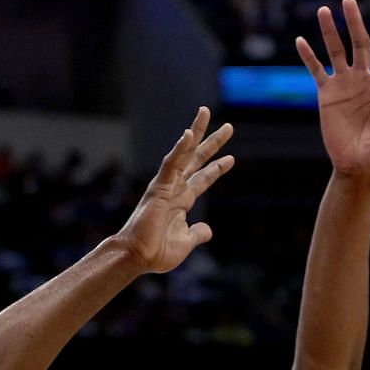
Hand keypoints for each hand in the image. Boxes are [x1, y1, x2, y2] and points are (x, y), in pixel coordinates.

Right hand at [113, 107, 234, 274]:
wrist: (138, 257)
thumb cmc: (157, 252)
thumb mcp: (186, 242)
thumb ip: (197, 233)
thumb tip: (207, 229)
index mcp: (181, 201)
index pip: (202, 179)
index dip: (216, 169)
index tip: (231, 158)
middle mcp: (175, 189)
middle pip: (196, 159)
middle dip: (212, 143)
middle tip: (228, 127)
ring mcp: (167, 186)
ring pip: (184, 153)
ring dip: (195, 133)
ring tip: (205, 112)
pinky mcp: (158, 188)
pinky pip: (170, 164)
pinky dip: (179, 149)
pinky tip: (188, 134)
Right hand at [296, 0, 369, 177]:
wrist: (358, 169)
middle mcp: (364, 81)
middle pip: (360, 44)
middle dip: (354, 22)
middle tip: (348, 0)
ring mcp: (345, 87)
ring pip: (336, 52)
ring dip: (329, 31)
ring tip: (323, 10)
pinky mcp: (327, 96)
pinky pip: (316, 71)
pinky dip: (308, 56)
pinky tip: (300, 40)